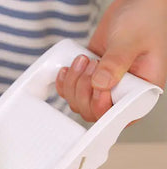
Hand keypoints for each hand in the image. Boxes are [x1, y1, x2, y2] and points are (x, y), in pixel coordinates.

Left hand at [55, 0, 166, 121]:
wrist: (133, 7)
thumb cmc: (143, 20)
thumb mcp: (131, 40)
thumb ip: (116, 63)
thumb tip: (100, 84)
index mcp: (141, 91)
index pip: (118, 115)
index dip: (102, 106)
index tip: (98, 87)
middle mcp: (122, 95)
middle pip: (93, 112)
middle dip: (85, 90)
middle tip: (92, 64)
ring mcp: (104, 89)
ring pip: (79, 104)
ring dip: (74, 84)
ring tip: (84, 60)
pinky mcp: (89, 81)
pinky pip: (71, 93)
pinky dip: (65, 83)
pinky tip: (68, 68)